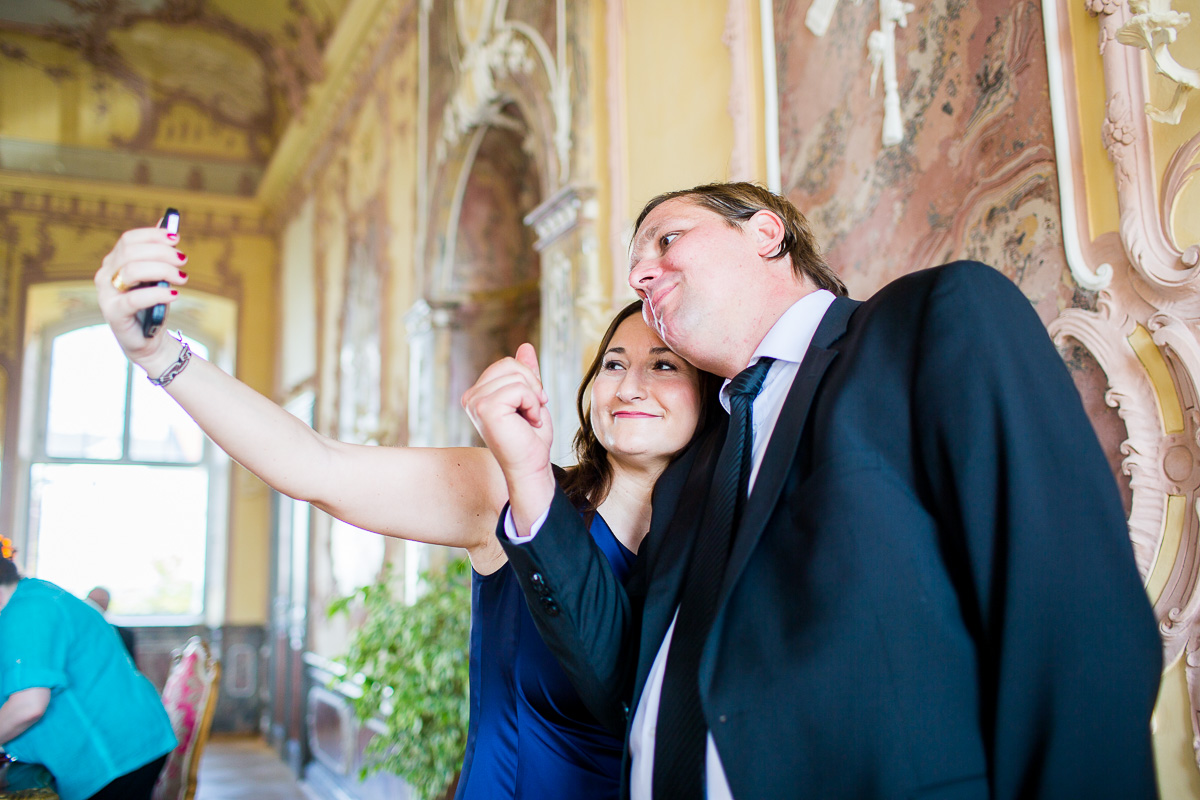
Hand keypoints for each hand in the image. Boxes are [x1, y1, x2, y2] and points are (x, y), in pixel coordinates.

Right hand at [94, 226, 188, 372]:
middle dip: (162, 252)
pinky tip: (174, 294)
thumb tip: (168, 222)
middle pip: (131, 251)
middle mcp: (105, 274)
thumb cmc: (153, 305)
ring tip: (182, 278)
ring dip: (163, 270)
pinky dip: (157, 294)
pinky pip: (134, 299)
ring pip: (132, 270)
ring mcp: (106, 294)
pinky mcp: (113, 312)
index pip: (129, 239)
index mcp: (114, 261)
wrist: (149, 340)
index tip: (177, 239)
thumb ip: (158, 252)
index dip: (153, 235)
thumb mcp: (158, 276)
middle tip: (183, 261)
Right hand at [463, 344, 556, 531]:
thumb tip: (525, 346)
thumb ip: (525, 373)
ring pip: (517, 376)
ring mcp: (475, 402)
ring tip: (528, 419)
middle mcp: (471, 397)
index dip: (529, 381)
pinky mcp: (485, 408)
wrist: (531, 466)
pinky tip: (528, 422)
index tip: (531, 406)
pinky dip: (532, 405)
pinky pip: (519, 389)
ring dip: (533, 399)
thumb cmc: (530, 438)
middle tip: (532, 412)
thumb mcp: (530, 397)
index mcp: (478, 394)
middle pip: (511, 364)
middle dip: (532, 386)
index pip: (507, 363)